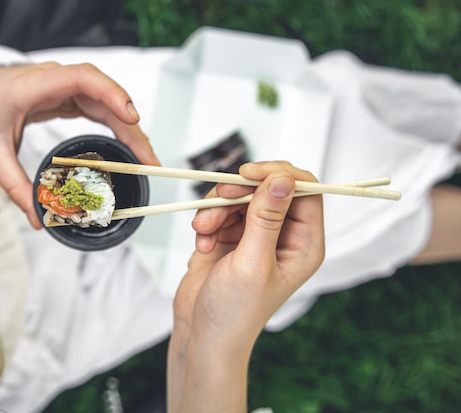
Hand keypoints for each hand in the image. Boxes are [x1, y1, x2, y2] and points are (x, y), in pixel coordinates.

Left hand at [0, 57, 158, 227]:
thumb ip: (14, 185)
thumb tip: (36, 219)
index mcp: (36, 86)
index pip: (85, 79)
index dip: (112, 94)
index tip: (132, 118)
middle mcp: (55, 81)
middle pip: (105, 96)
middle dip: (131, 127)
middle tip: (149, 161)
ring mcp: (61, 87)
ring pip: (105, 102)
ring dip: (128, 128)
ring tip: (145, 158)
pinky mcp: (63, 96)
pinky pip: (96, 106)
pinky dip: (114, 124)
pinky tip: (126, 144)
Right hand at [168, 161, 324, 412]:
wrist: (202, 334)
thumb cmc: (234, 311)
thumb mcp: (252, 262)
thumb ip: (266, 217)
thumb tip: (282, 178)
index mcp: (303, 244)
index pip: (305, 191)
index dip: (279, 175)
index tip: (249, 174)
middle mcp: (283, 235)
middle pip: (268, 188)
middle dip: (239, 193)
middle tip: (220, 199)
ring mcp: (255, 234)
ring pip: (239, 196)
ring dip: (216, 209)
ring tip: (204, 232)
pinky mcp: (230, 236)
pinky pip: (219, 209)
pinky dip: (207, 221)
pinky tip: (202, 245)